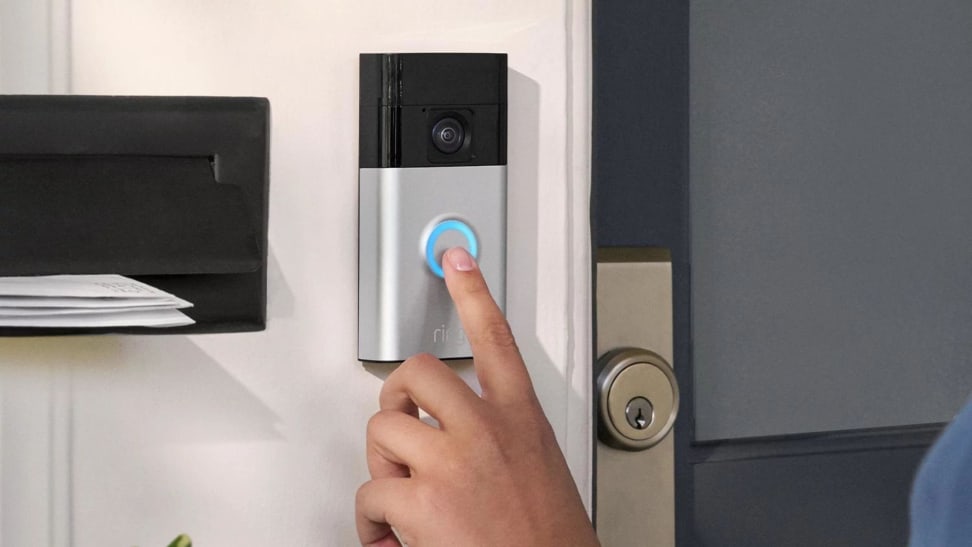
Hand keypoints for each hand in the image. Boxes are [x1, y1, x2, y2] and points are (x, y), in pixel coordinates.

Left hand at [356, 247, 599, 546]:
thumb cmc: (548, 537)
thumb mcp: (540, 468)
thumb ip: (502, 438)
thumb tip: (457, 440)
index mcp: (520, 419)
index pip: (496, 337)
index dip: (473, 292)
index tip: (456, 259)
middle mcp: (485, 430)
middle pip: (418, 372)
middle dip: (395, 395)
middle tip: (397, 423)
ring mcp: (451, 464)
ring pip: (383, 431)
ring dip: (382, 464)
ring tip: (400, 494)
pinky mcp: (422, 502)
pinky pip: (370, 493)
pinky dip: (371, 521)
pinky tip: (390, 536)